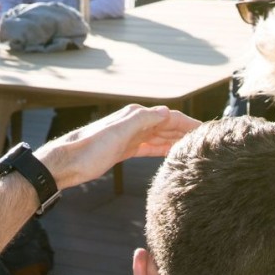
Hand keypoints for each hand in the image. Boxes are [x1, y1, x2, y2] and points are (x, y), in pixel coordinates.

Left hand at [37, 105, 200, 189]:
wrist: (66, 163)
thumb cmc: (90, 148)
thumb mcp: (119, 133)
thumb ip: (144, 120)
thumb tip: (168, 111)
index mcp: (136, 115)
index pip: (170, 116)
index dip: (189, 123)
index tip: (207, 130)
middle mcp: (135, 123)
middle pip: (168, 125)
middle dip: (187, 131)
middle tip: (208, 141)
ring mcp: (130, 136)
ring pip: (160, 137)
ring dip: (177, 140)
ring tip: (195, 147)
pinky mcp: (125, 150)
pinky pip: (150, 147)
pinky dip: (163, 149)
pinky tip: (172, 154)